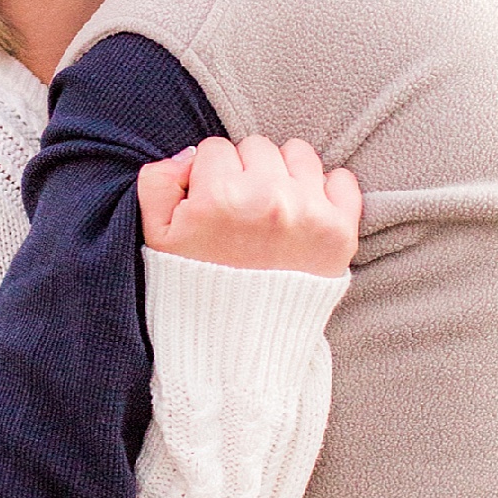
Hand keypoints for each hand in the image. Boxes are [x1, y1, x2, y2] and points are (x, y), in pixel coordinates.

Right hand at [138, 136, 361, 276]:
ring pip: (298, 154)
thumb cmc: (193, 292)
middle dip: (245, 171)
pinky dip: (326, 190)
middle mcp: (269, 198)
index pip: (214, 149)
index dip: (207, 176)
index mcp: (220, 197)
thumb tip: (191, 155)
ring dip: (284, 174)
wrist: (238, 351)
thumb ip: (158, 182)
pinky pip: (342, 180)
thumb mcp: (155, 238)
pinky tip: (305, 213)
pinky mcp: (340, 232)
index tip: (211, 205)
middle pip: (256, 147)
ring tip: (271, 210)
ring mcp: (310, 213)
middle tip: (241, 211)